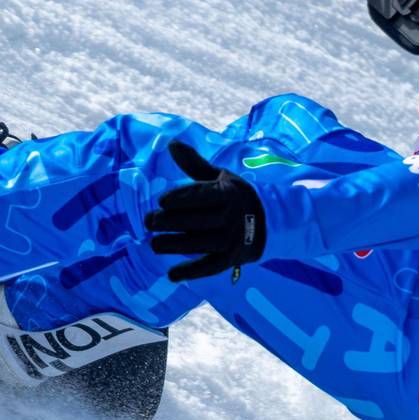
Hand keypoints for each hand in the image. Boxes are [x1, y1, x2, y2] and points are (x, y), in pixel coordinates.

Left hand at [145, 142, 267, 281]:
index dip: (181, 198)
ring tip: (154, 244)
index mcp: (228, 194)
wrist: (268, 222)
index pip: (202, 196)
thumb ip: (195, 164)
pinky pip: (209, 267)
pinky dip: (191, 272)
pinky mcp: (230, 259)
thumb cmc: (235, 196)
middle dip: (170, 222)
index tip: (161, 201)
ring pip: (199, 244)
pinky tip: (172, 275)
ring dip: (174, 245)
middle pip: (196, 221)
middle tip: (149, 221)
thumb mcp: (220, 177)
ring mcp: (231, 240)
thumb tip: (171, 144)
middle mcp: (231, 217)